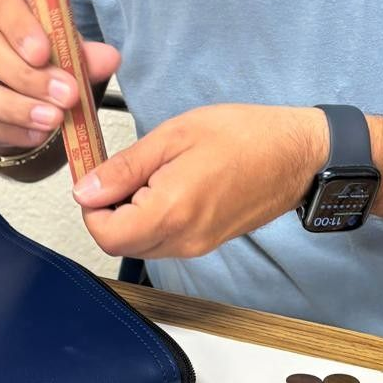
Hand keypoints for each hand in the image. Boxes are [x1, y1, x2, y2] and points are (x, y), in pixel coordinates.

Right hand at [0, 0, 119, 148]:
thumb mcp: (63, 37)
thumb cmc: (37, 40)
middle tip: (64, 94)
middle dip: (25, 76)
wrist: (19, 67)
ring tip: (52, 119)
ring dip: (13, 108)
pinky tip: (36, 133)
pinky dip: (7, 130)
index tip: (44, 53)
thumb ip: (83, 48)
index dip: (20, 28)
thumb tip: (108, 59)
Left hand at [72, 104, 327, 259]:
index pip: (104, 235)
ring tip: (152, 174)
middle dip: (110, 211)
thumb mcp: (174, 136)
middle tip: (124, 171)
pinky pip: (164, 241)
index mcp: (171, 211)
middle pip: (120, 243)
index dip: (91, 207)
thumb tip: (85, 190)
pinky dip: (154, 219)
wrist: (297, 154)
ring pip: (141, 245)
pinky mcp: (207, 243)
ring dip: (132, 216)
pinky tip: (170, 186)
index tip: (98, 177)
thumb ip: (125, 167)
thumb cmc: (245, 136)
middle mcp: (183, 239)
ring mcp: (197, 246)